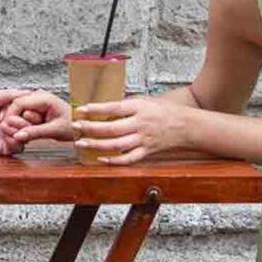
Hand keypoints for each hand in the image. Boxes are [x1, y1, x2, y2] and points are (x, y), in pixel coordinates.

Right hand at [0, 90, 73, 150]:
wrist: (81, 126)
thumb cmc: (72, 126)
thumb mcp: (54, 131)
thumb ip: (35, 132)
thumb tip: (17, 136)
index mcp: (44, 97)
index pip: (18, 103)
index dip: (11, 117)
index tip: (13, 131)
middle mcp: (37, 96)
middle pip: (16, 107)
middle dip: (18, 122)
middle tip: (28, 133)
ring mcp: (35, 101)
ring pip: (18, 112)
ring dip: (22, 124)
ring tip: (34, 131)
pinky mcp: (35, 108)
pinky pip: (22, 115)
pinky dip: (25, 125)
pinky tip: (32, 131)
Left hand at [71, 94, 198, 164]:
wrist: (186, 125)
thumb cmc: (163, 111)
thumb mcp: (145, 101)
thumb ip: (125, 105)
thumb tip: (102, 107)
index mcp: (139, 107)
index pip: (114, 107)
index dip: (97, 109)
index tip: (82, 109)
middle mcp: (141, 124)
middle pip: (112, 128)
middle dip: (91, 128)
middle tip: (76, 127)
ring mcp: (144, 139)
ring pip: (117, 145)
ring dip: (97, 145)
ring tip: (81, 143)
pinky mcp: (147, 152)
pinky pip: (128, 159)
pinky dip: (114, 161)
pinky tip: (100, 159)